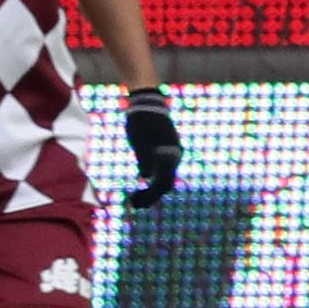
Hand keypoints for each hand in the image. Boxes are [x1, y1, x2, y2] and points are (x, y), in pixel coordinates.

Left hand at [122, 86, 182, 209]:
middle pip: (166, 183)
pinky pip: (162, 171)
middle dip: (150, 196)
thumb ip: (144, 158)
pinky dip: (152, 180)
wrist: (147, 103)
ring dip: (151, 190)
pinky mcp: (165, 151)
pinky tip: (141, 184)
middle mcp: (174, 155)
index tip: (135, 202)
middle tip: (133, 204)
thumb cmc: (142, 120)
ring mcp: (171, 154)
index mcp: (170, 153)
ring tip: (135, 197)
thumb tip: (146, 177)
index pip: (163, 182)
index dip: (150, 196)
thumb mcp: (140, 139)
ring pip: (164, 178)